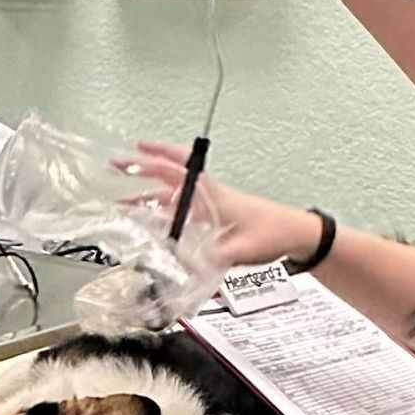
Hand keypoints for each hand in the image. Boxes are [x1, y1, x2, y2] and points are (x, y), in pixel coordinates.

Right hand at [128, 144, 325, 268]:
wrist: (295, 234)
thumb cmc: (273, 231)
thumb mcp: (241, 248)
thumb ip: (213, 258)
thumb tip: (187, 266)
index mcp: (212, 194)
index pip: (179, 166)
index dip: (156, 155)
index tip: (136, 149)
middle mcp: (207, 196)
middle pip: (169, 177)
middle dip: (142, 170)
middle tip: (119, 167)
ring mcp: (209, 207)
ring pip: (171, 197)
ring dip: (147, 197)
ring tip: (124, 204)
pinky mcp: (212, 219)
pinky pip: (180, 213)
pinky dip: (162, 215)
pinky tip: (152, 226)